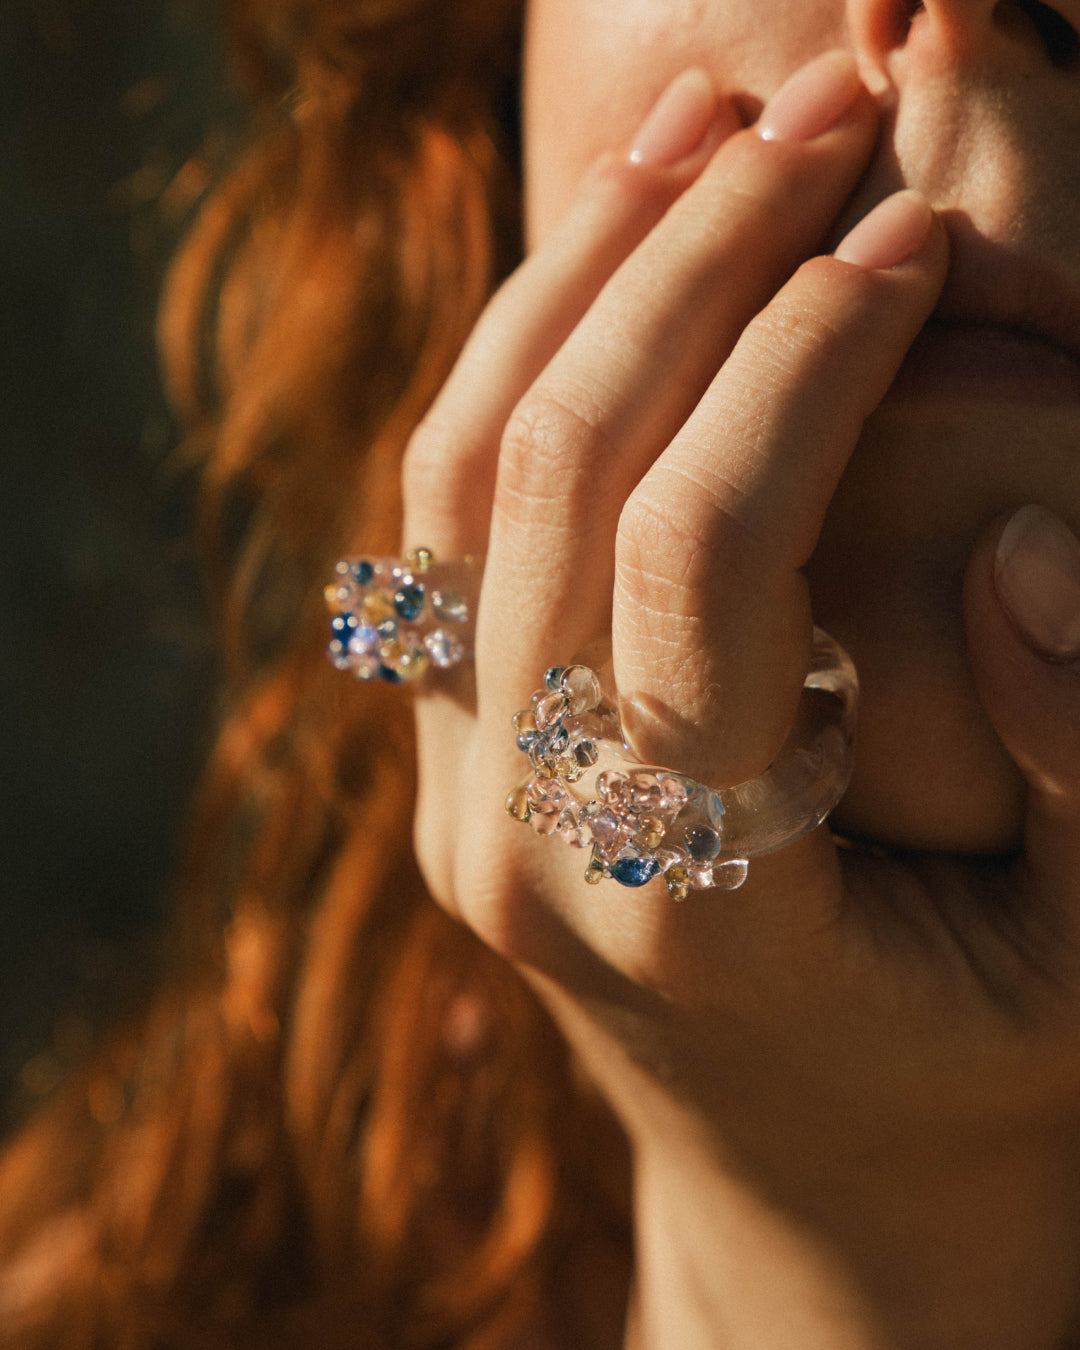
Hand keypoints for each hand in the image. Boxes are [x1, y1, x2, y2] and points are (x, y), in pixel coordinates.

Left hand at [402, 51, 1079, 1349]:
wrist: (811, 1176)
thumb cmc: (975, 1066)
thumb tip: (1024, 540)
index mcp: (691, 907)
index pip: (703, 560)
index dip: (808, 362)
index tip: (918, 230)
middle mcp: (527, 841)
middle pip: (560, 478)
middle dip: (697, 261)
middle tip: (832, 100)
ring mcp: (456, 790)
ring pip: (459, 472)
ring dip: (584, 273)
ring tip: (715, 123)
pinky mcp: (443, 747)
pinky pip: (441, 514)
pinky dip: (520, 353)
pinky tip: (624, 240)